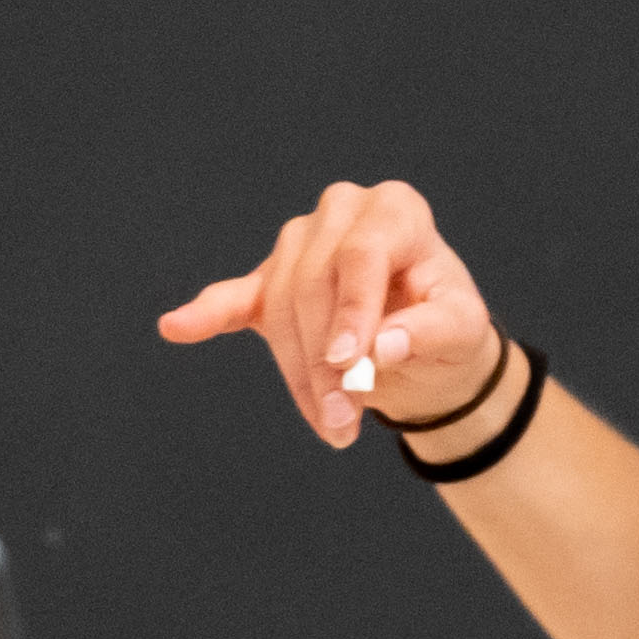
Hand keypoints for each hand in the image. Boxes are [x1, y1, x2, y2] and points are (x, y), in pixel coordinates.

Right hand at [157, 178, 509, 454]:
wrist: (428, 346)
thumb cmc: (448, 329)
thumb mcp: (462, 332)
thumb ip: (429, 332)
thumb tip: (382, 348)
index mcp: (395, 211)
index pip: (361, 254)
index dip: (352, 310)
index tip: (350, 366)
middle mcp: (343, 212)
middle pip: (313, 284)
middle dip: (325, 363)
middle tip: (343, 425)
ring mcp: (299, 242)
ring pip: (280, 307)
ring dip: (299, 375)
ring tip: (332, 427)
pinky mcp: (269, 280)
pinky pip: (234, 299)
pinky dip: (206, 315)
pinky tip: (176, 327)